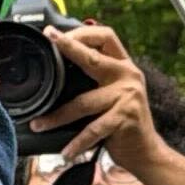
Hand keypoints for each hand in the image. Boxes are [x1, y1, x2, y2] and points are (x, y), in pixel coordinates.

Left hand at [35, 25, 184, 184]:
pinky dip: (77, 142)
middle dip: (69, 47)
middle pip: (93, 58)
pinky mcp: (125, 118)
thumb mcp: (113, 92)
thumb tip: (59, 65)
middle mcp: (128, 75)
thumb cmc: (122, 121)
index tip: (56, 33)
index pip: (105, 36)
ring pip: (84, 102)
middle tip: (50, 41)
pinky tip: (66, 151)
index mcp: (123, 65)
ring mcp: (128, 96)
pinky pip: (93, 129)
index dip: (82, 32)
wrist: (145, 151)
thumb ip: (95, 77)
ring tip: (38, 124)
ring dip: (57, 116)